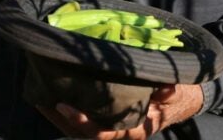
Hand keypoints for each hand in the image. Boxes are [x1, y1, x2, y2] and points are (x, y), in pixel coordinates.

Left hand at [37, 83, 203, 138]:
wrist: (182, 101)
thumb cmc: (178, 94)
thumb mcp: (178, 90)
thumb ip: (170, 91)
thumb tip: (166, 88)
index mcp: (134, 129)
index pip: (103, 132)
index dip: (82, 122)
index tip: (65, 106)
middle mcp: (120, 132)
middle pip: (84, 134)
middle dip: (62, 120)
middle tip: (42, 100)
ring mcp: (112, 127)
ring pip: (80, 130)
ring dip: (59, 117)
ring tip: (40, 98)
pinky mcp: (107, 119)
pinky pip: (83, 121)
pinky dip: (67, 112)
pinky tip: (53, 97)